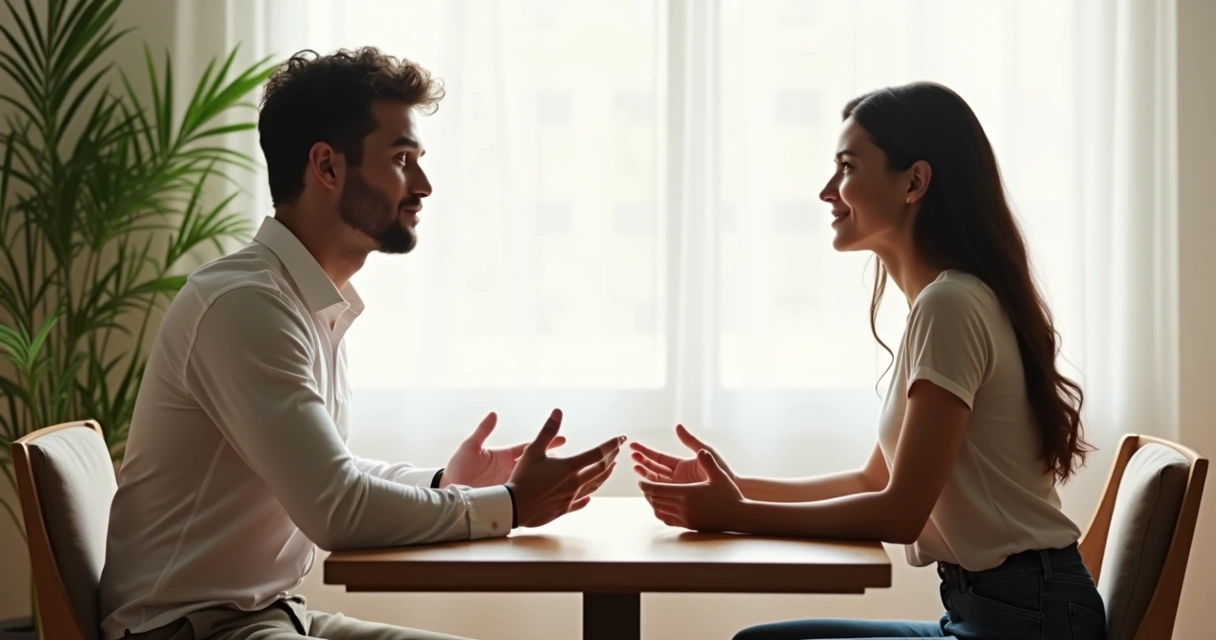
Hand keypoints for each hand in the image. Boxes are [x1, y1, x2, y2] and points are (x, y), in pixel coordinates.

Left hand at [441, 412, 566, 487]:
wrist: (450, 491)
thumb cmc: (458, 468)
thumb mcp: (470, 447)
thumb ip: (483, 431)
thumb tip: (494, 414)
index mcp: (505, 456)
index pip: (531, 447)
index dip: (547, 442)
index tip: (563, 438)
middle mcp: (511, 469)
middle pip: (538, 464)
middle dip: (555, 462)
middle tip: (576, 458)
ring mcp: (511, 484)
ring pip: (536, 481)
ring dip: (552, 479)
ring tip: (572, 479)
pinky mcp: (508, 498)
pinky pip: (527, 497)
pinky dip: (542, 496)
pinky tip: (554, 498)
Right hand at [506, 409, 623, 527]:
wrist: (514, 507)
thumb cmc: (522, 478)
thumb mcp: (533, 450)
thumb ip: (548, 431)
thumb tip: (558, 412)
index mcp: (570, 467)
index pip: (598, 453)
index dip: (611, 445)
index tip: (620, 438)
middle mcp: (575, 483)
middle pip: (600, 469)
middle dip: (611, 457)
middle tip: (618, 449)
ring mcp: (571, 497)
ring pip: (594, 486)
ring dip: (605, 475)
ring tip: (611, 468)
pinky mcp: (563, 509)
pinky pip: (580, 503)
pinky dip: (587, 498)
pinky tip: (589, 498)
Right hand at [629, 423, 736, 484]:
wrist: (732, 490)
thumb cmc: (721, 470)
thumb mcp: (705, 452)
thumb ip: (690, 441)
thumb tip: (677, 426)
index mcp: (681, 465)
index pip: (659, 457)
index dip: (646, 452)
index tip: (634, 446)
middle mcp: (677, 476)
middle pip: (654, 469)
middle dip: (642, 462)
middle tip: (631, 456)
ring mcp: (677, 488)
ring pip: (656, 481)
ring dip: (645, 474)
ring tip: (635, 467)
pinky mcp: (679, 498)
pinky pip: (662, 494)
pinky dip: (652, 490)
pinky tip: (644, 485)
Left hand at [638, 449, 745, 532]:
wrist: (738, 516)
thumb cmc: (729, 494)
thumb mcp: (719, 475)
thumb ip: (707, 462)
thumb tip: (701, 450)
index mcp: (688, 493)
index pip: (658, 489)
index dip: (646, 485)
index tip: (639, 481)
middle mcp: (684, 507)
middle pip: (656, 500)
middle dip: (647, 493)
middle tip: (642, 486)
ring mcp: (685, 518)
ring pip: (660, 511)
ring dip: (653, 503)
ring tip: (650, 496)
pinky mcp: (689, 525)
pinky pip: (668, 520)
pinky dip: (660, 513)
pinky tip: (661, 508)